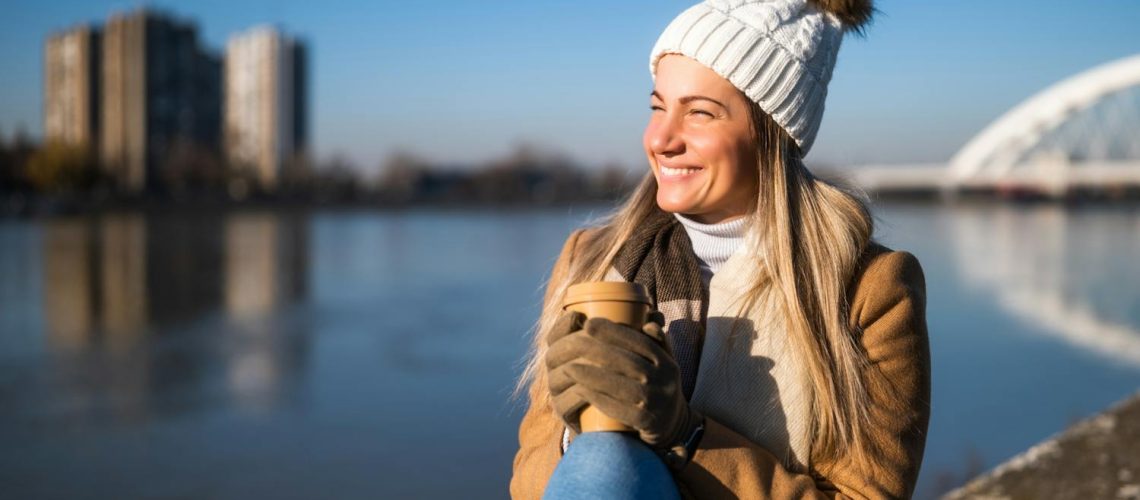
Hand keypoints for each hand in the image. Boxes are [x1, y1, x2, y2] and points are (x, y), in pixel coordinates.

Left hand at [544, 310, 701, 451]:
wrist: (674, 426)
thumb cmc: (659, 387)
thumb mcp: (665, 364)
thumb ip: (657, 341)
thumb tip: (648, 317)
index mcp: (668, 362)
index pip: (640, 342)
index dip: (614, 332)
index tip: (589, 323)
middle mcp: (665, 381)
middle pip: (627, 362)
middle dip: (598, 350)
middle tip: (574, 341)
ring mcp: (656, 403)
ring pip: (620, 386)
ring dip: (592, 376)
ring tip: (568, 367)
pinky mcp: (646, 422)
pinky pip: (618, 409)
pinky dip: (598, 399)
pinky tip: (579, 391)